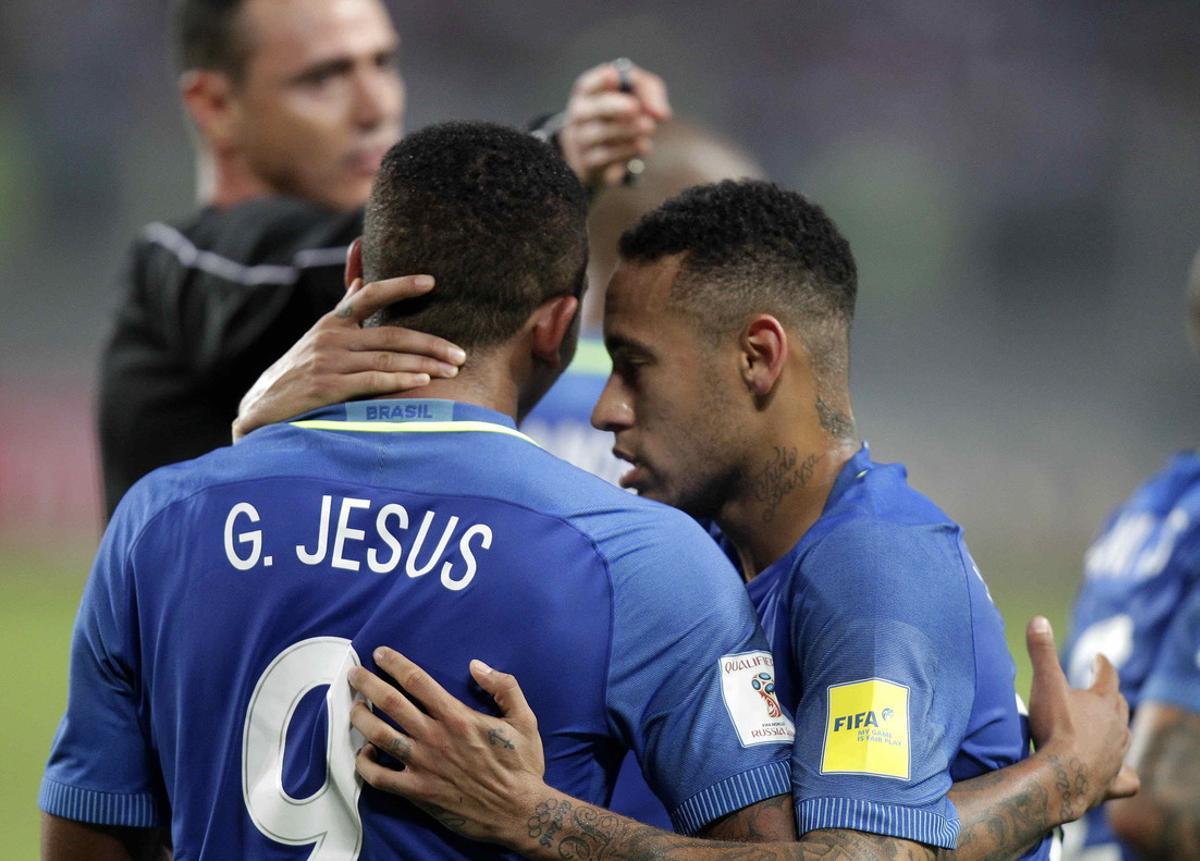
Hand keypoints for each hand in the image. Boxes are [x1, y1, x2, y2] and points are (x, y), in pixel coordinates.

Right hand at [231, 275, 465, 440]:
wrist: (261, 410)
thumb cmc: (298, 374)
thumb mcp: (318, 337)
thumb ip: (343, 310)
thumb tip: (359, 279)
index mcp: (333, 322)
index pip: (369, 295)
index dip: (400, 285)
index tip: (431, 281)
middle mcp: (331, 338)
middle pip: (391, 333)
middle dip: (431, 343)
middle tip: (461, 353)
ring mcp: (329, 362)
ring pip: (387, 357)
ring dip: (425, 364)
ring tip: (453, 370)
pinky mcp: (327, 387)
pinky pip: (372, 380)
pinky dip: (400, 379)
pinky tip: (423, 381)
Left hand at [349, 647, 545, 845]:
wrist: (518, 813)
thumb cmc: (522, 766)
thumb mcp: (524, 719)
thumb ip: (504, 686)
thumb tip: (476, 665)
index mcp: (457, 716)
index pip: (417, 681)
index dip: (395, 664)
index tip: (380, 654)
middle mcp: (435, 737)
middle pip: (390, 702)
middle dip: (366, 683)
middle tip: (353, 674)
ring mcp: (422, 766)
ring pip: (378, 735)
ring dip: (360, 718)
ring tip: (354, 708)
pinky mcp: (417, 792)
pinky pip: (379, 777)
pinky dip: (364, 763)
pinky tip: (364, 753)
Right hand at [559, 60, 671, 188]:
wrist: (600, 155)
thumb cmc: (621, 115)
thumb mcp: (639, 95)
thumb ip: (651, 94)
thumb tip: (661, 114)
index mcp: (588, 92)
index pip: (588, 84)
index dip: (601, 79)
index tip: (615, 76)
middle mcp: (580, 115)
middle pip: (593, 109)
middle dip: (614, 106)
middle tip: (635, 107)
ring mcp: (581, 140)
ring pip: (600, 133)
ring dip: (627, 130)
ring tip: (649, 127)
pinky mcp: (588, 164)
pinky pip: (606, 157)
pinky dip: (627, 151)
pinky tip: (643, 146)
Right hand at [1025, 615, 1138, 819]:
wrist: (1062, 775)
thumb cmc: (1056, 727)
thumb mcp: (1045, 684)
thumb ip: (1042, 652)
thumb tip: (1038, 619)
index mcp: (1103, 701)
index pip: (1108, 675)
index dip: (1102, 664)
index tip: (1098, 658)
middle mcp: (1117, 727)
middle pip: (1119, 705)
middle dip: (1110, 695)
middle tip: (1100, 690)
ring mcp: (1118, 755)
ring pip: (1124, 736)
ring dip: (1115, 729)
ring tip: (1105, 727)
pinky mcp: (1114, 781)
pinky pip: (1128, 777)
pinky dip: (1124, 773)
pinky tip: (1118, 772)